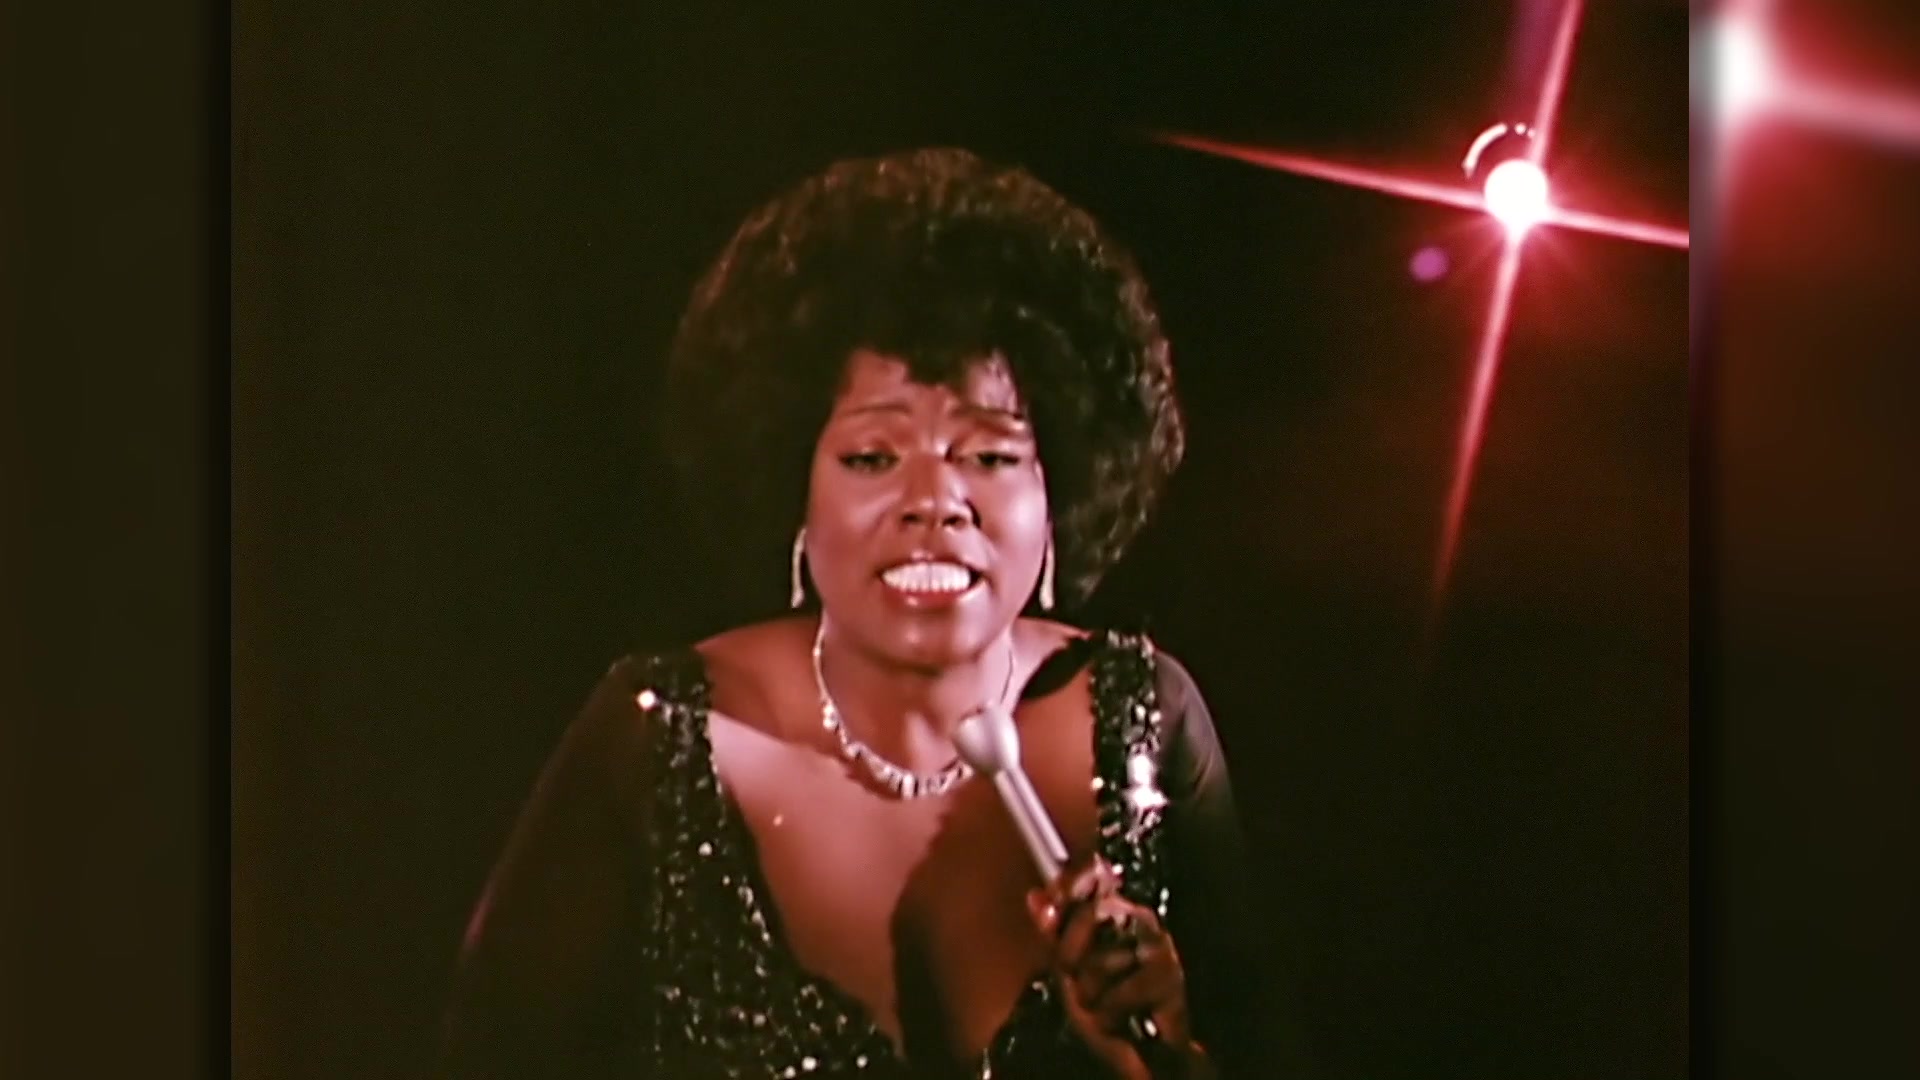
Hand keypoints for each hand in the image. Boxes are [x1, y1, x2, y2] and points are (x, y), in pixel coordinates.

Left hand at [1026, 858, 1211, 1079]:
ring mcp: (1157, 947)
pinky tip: (1122, 1017)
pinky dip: (1110, 1014)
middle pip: (1089, 915)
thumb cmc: (1106, 1001)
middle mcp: (1140, 920)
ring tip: (1104, 1003)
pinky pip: (1119, 995)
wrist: (1140, 1047)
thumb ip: (1052, 932)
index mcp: (1116, 909)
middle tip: (1077, 977)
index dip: (1072, 881)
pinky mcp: (1169, 979)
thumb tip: (1036, 897)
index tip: (1054, 892)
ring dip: (1091, 995)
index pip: (1094, 878)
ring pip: (1099, 963)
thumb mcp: (1069, 965)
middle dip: (1070, 955)